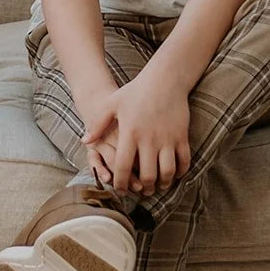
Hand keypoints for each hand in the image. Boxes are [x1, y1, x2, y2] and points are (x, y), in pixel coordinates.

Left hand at [81, 73, 190, 196]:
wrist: (165, 79)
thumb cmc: (135, 91)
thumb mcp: (112, 104)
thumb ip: (97, 123)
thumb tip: (85, 141)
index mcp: (130, 133)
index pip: (123, 166)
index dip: (121, 183)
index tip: (121, 190)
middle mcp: (149, 139)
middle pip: (148, 175)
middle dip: (144, 188)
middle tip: (140, 191)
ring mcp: (168, 139)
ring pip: (167, 172)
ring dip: (162, 183)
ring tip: (157, 186)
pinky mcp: (182, 136)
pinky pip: (184, 161)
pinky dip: (180, 172)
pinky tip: (173, 174)